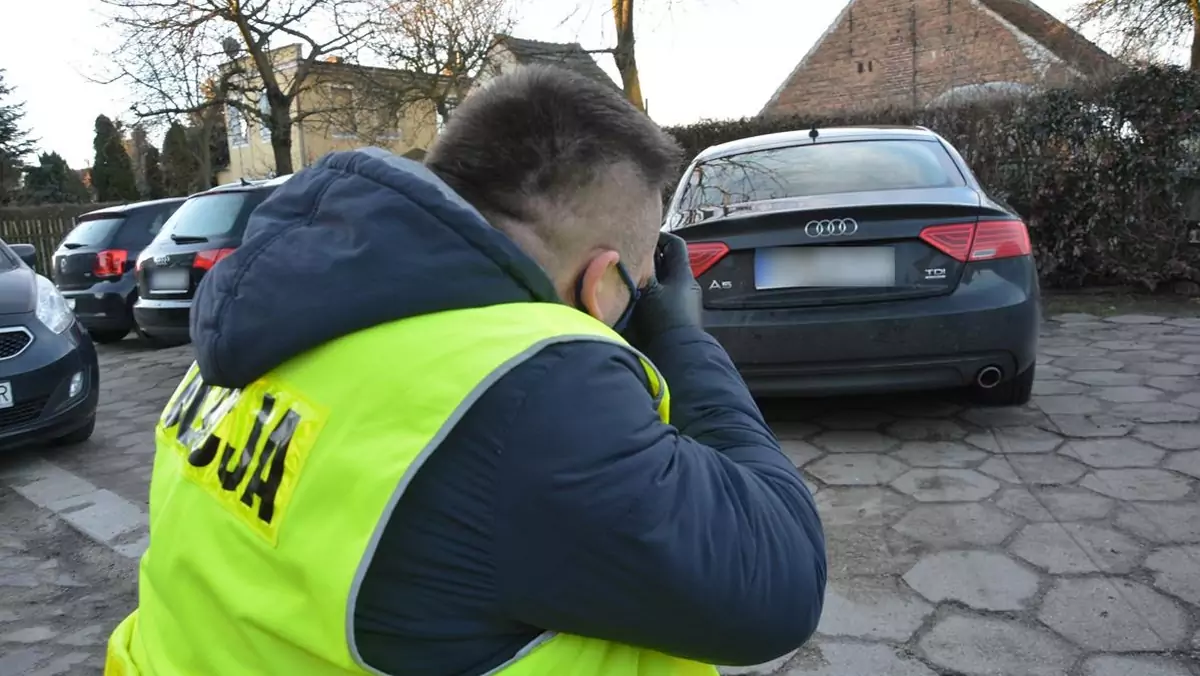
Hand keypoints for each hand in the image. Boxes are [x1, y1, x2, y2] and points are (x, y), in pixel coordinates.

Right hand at [625, 232, 701, 346]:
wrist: (676, 355)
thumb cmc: (663, 320)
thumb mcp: (648, 290)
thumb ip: (641, 271)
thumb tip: (632, 255)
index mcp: (682, 274)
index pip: (675, 244)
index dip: (659, 236)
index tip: (642, 237)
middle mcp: (685, 285)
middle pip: (666, 263)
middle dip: (648, 260)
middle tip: (628, 257)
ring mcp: (681, 302)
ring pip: (661, 281)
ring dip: (646, 278)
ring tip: (625, 277)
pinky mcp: (674, 317)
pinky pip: (659, 298)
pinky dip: (647, 295)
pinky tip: (630, 298)